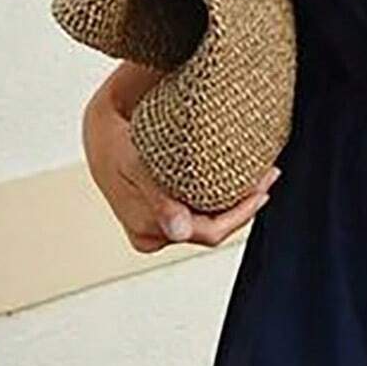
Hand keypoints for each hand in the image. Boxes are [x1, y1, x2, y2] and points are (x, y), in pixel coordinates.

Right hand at [81, 60, 280, 251]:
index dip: (240, 214)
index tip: (262, 189)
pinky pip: (200, 209)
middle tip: (269, 175)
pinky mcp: (164, 212)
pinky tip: (238, 178)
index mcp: (148, 231)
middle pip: (213, 228)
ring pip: (208, 219)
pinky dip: (221, 195)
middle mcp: (154, 234)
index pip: (209, 233)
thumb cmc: (115, 144)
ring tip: (260, 175)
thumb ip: (158, 200)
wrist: (98, 131)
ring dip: (235, 200)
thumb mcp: (135, 166)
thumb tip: (177, 232)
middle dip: (243, 205)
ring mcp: (160, 225)